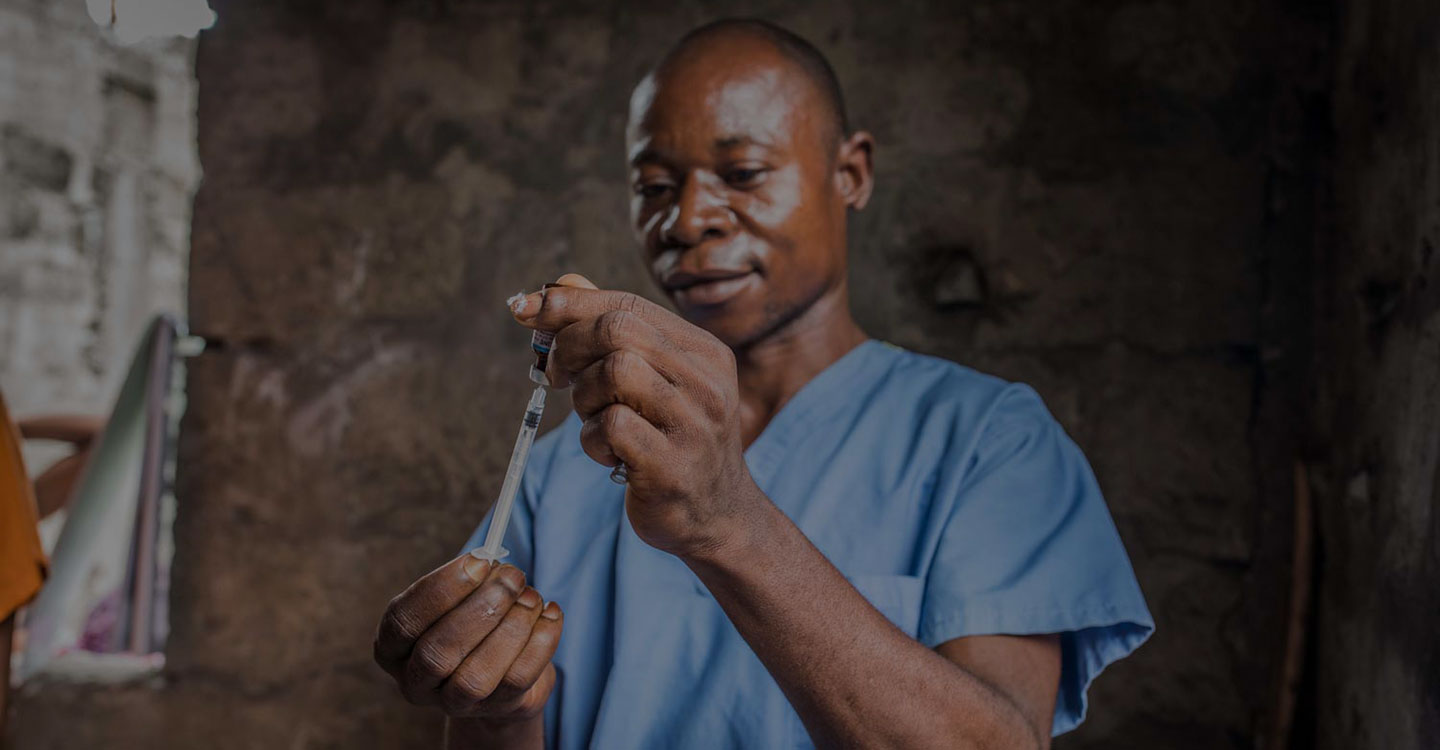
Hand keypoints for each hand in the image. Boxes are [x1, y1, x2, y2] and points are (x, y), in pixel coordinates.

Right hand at [374, 554, 562, 721]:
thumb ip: (470, 580)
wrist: (499, 673)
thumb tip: (492, 563)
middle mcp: (415, 681)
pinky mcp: (494, 709)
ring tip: (532, 597)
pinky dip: (540, 641)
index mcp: (393, 646)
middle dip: (481, 609)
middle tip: (513, 577)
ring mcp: (453, 703)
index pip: (403, 620)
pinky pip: (517, 680)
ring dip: (511, 628)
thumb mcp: (461, 599)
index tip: (478, 561)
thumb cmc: (472, 622)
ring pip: (476, 676)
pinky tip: (550, 613)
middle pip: (438, 653)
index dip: (440, 590)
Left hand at [510, 274, 761, 558]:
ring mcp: (695, 424)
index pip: (629, 306)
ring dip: (583, 398)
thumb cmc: (673, 441)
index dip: (569, 303)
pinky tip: (608, 454)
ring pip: (614, 372)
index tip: (524, 311)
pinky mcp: (672, 466)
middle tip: (557, 376)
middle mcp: (706, 382)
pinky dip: (592, 439)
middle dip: (569, 347)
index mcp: (704, 352)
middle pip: (619, 331)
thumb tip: (559, 286)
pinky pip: (611, 426)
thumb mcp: (655, 381)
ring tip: (595, 420)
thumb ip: (614, 333)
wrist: (716, 516)